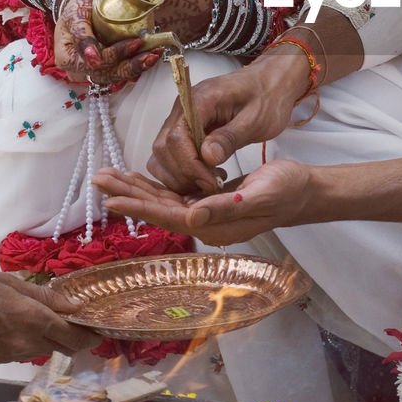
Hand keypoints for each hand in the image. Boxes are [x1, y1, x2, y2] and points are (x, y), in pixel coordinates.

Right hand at [0, 269, 98, 363]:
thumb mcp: (9, 282)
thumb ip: (45, 296)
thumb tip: (74, 306)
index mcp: (32, 321)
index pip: (74, 338)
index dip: (90, 336)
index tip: (99, 331)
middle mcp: (23, 344)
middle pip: (60, 348)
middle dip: (72, 338)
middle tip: (76, 322)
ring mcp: (6, 356)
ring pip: (39, 351)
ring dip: (48, 339)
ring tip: (45, 320)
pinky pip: (19, 353)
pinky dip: (26, 342)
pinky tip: (16, 326)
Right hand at [54, 0, 162, 83]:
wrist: (85, 1)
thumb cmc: (77, 6)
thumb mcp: (75, 16)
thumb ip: (82, 36)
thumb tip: (93, 61)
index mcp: (67, 58)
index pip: (92, 64)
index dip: (113, 56)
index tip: (134, 43)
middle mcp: (81, 67)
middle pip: (107, 74)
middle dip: (131, 66)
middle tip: (149, 54)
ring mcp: (96, 67)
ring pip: (118, 75)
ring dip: (138, 67)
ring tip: (154, 55)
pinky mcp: (109, 64)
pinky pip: (124, 68)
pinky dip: (139, 62)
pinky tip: (153, 53)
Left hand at [96, 158, 312, 245]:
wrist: (303, 191)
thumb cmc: (285, 191)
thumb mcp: (258, 195)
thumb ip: (225, 207)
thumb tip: (190, 217)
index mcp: (212, 225)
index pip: (167, 216)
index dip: (138, 207)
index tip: (110, 200)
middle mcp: (204, 222)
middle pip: (158, 208)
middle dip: (127, 194)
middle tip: (97, 179)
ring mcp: (205, 214)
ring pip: (162, 201)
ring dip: (136, 189)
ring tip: (109, 176)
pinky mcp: (208, 202)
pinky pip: (174, 195)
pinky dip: (154, 185)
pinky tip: (139, 178)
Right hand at [147, 44, 312, 193]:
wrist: (271, 82)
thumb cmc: (267, 97)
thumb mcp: (256, 119)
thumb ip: (230, 138)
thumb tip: (207, 157)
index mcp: (199, 99)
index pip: (177, 137)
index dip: (190, 166)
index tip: (210, 183)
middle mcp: (182, 107)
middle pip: (163, 148)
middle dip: (183, 174)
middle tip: (210, 188)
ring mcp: (181, 117)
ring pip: (161, 153)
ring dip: (179, 175)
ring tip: (208, 183)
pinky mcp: (185, 128)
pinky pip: (170, 153)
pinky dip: (180, 170)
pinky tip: (204, 176)